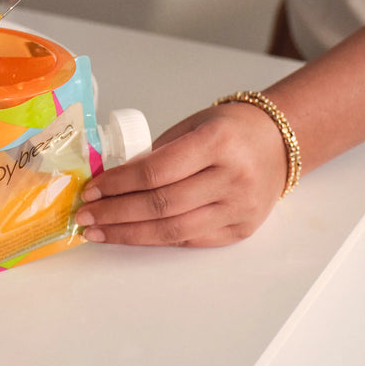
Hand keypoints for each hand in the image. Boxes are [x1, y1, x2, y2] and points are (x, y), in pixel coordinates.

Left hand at [75, 102, 287, 246]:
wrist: (279, 142)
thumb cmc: (230, 128)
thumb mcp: (192, 125)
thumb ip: (157, 153)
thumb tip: (113, 180)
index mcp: (216, 143)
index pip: (156, 171)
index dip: (119, 184)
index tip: (92, 190)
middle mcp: (232, 178)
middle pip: (161, 205)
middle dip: (116, 213)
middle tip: (85, 216)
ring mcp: (239, 208)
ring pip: (173, 230)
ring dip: (129, 233)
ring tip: (98, 232)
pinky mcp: (241, 230)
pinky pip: (190, 240)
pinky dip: (156, 238)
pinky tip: (130, 235)